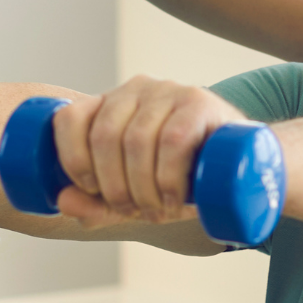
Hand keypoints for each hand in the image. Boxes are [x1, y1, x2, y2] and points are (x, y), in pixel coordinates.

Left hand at [51, 76, 248, 227]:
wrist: (239, 165)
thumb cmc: (179, 177)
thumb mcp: (133, 192)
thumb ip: (96, 202)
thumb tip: (63, 201)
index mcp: (109, 104)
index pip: (70, 119)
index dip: (72, 160)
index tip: (93, 191)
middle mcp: (135, 89)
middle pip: (104, 137)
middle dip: (113, 187)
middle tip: (134, 212)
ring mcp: (169, 91)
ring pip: (137, 140)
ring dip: (142, 188)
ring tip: (157, 211)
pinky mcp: (200, 103)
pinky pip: (173, 139)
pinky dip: (167, 177)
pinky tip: (174, 199)